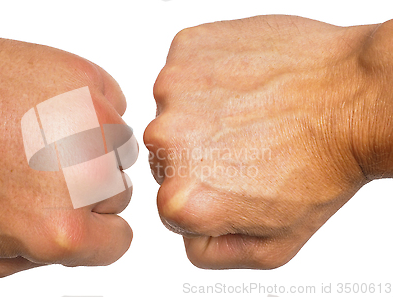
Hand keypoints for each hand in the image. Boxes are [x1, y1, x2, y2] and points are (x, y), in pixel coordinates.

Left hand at [0, 38, 133, 276]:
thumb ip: (48, 256)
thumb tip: (82, 237)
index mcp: (63, 229)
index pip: (118, 240)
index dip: (96, 232)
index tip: (76, 214)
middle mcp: (87, 174)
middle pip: (119, 191)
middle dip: (88, 187)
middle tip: (43, 169)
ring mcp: (90, 119)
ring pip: (119, 145)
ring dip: (92, 144)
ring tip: (45, 135)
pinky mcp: (84, 77)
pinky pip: (111, 100)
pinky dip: (89, 105)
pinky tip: (51, 107)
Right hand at [144, 15, 388, 268]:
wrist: (356, 97)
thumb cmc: (324, 166)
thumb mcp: (274, 246)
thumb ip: (212, 254)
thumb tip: (185, 233)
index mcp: (182, 197)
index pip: (170, 206)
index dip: (207, 197)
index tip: (238, 181)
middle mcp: (166, 140)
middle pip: (166, 157)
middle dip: (200, 155)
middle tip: (248, 146)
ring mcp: (174, 87)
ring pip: (175, 111)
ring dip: (203, 114)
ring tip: (250, 112)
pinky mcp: (187, 47)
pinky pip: (185, 70)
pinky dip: (208, 77)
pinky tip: (245, 85)